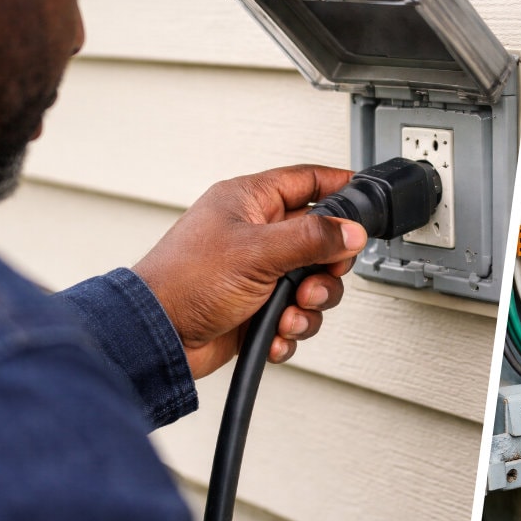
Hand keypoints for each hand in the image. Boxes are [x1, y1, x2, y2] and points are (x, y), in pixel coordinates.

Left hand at [133, 165, 367, 379]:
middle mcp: (257, 234)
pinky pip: (296, 315)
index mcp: (250, 202)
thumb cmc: (184, 283)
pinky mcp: (257, 308)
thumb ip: (312, 238)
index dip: (338, 187)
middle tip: (315, 279)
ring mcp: (258, 273)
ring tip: (290, 313)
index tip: (364, 201)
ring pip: (313, 282)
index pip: (307, 181)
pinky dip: (292, 328)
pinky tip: (276, 333)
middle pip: (321, 240)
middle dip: (327, 268)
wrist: (156, 339)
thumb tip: (351, 232)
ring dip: (310, 304)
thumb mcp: (257, 251)